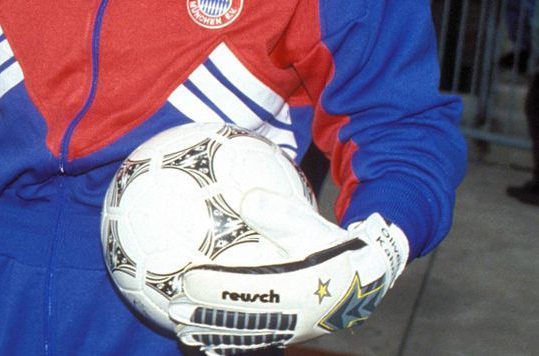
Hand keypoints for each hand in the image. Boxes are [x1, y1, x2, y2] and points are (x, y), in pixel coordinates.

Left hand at [169, 190, 408, 353]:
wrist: (364, 279)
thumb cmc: (332, 247)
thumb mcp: (310, 225)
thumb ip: (277, 213)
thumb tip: (246, 198)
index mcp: (291, 287)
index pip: (243, 289)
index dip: (212, 287)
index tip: (186, 280)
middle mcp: (288, 314)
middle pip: (238, 319)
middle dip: (205, 317)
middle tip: (174, 311)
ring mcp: (289, 329)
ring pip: (244, 336)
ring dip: (213, 335)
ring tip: (184, 333)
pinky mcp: (290, 335)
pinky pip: (256, 342)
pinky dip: (230, 345)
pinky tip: (208, 345)